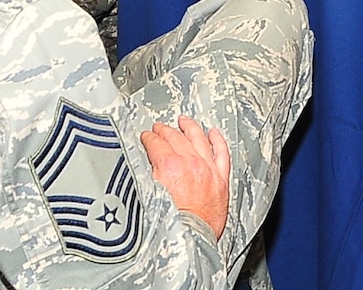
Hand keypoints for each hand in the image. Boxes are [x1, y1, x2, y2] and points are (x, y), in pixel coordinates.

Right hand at [140, 116, 230, 239]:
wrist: (189, 242)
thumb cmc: (169, 227)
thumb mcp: (147, 198)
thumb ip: (146, 176)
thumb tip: (141, 166)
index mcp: (169, 167)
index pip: (156, 144)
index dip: (149, 139)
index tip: (146, 137)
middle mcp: (190, 164)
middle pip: (176, 139)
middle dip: (165, 131)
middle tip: (159, 128)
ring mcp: (207, 170)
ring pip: (198, 140)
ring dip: (189, 128)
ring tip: (184, 121)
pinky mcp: (220, 179)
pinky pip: (221, 153)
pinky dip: (217, 140)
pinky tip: (213, 133)